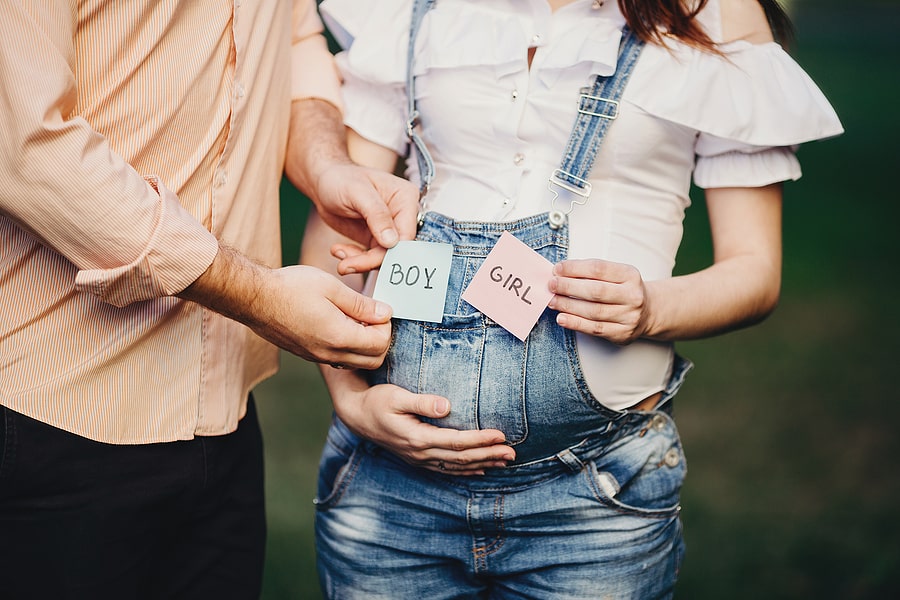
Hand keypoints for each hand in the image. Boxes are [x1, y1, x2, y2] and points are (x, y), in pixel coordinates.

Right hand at [180, 247, 391, 368]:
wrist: (253, 298)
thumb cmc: (291, 287)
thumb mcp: (331, 287)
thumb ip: (361, 304)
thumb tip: (385, 313)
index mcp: (339, 336)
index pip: (381, 344)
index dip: (386, 326)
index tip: (378, 308)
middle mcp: (329, 354)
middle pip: (373, 361)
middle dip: (381, 340)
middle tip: (372, 316)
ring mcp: (317, 357)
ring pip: (356, 363)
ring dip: (365, 346)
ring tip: (356, 319)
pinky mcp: (308, 355)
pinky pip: (339, 360)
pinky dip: (348, 348)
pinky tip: (340, 324)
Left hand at [285, 99, 418, 273]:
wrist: (323, 182)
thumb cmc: (340, 178)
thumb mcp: (357, 193)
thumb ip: (377, 215)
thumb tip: (392, 242)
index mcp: (405, 198)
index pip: (407, 234)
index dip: (392, 252)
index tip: (369, 261)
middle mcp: (402, 215)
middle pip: (396, 249)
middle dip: (371, 261)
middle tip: (346, 266)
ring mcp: (390, 228)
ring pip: (383, 257)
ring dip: (360, 262)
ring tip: (340, 260)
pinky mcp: (376, 238)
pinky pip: (371, 257)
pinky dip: (355, 259)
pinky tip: (339, 251)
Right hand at [326, 369, 516, 474]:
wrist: (357, 416)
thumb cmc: (377, 401)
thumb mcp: (397, 396)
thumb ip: (422, 401)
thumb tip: (447, 406)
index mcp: (418, 438)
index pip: (457, 442)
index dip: (480, 440)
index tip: (501, 435)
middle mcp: (420, 453)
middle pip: (461, 458)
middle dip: (489, 455)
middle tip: (513, 453)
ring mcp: (419, 459)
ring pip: (456, 466)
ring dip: (482, 464)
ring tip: (505, 462)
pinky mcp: (418, 459)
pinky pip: (447, 469)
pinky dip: (466, 470)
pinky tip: (481, 469)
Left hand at [548, 258, 652, 344]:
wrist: (648, 312)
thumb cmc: (622, 290)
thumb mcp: (615, 275)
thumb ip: (590, 273)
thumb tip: (559, 274)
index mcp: (630, 275)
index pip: (598, 269)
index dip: (575, 268)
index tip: (557, 269)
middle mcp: (633, 296)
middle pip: (595, 291)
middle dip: (569, 287)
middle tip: (551, 285)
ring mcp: (629, 316)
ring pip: (593, 311)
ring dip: (568, 306)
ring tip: (552, 301)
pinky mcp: (622, 334)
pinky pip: (595, 329)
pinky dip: (576, 323)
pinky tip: (562, 318)